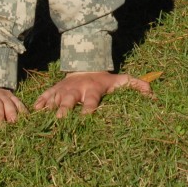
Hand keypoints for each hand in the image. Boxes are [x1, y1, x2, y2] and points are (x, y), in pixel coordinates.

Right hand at [33, 71, 153, 117]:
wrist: (85, 66)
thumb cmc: (104, 80)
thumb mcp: (121, 81)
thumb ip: (137, 86)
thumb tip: (154, 95)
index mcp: (93, 90)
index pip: (92, 101)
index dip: (90, 109)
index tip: (87, 116)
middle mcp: (77, 90)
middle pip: (70, 101)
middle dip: (65, 110)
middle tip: (60, 120)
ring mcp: (63, 90)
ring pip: (54, 99)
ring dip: (48, 108)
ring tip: (41, 119)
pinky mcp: (54, 90)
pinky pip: (44, 96)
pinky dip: (39, 103)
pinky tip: (33, 112)